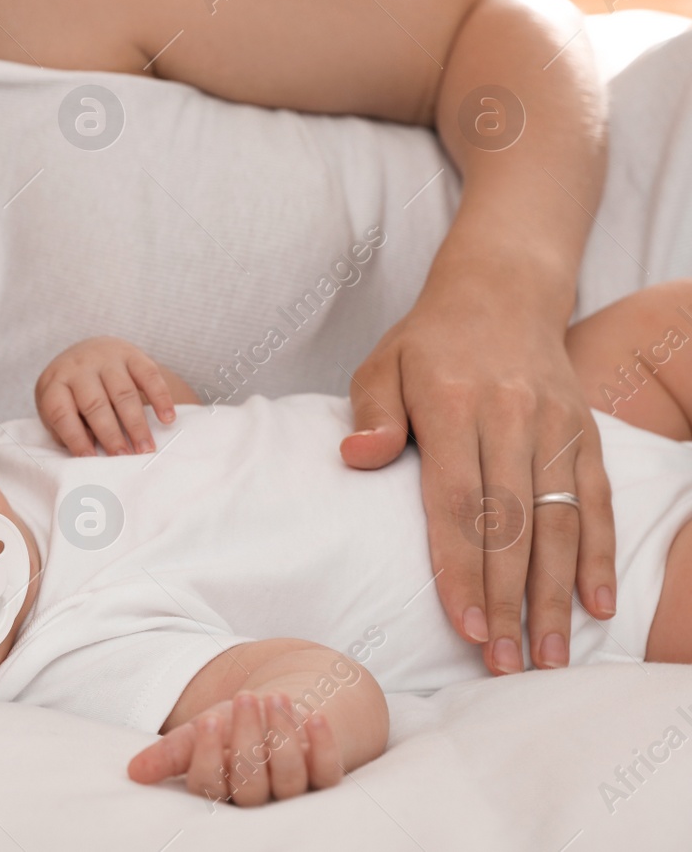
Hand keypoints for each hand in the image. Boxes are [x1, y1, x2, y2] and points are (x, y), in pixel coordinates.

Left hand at [35, 337, 175, 455]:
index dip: (75, 438)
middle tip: (124, 457)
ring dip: (136, 424)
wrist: (87, 353)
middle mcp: (79, 368)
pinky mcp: (132, 354)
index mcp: (55, 383)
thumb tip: (90, 449)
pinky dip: (161, 397)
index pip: (61, 413)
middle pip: (95, 404)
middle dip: (111, 434)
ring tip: (146, 448)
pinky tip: (167, 418)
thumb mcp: (57, 407)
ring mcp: (106, 358)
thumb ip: (66, 429)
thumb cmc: (70, 392)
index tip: (91, 460)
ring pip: (123, 392)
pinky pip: (149, 375)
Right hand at [127, 692, 342, 805]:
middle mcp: (258, 796)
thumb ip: (172, 752)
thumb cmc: (233, 726)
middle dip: (248, 739)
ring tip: (273, 697)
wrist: (278, 711)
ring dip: (281, 735)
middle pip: (250, 784)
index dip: (208, 756)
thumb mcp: (201, 731)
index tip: (208, 719)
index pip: (210, 786)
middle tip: (245, 698)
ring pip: (288, 777)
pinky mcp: (324, 776)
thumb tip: (133, 771)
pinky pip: (327, 772)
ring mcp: (294, 790)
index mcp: (222, 789)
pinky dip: (323, 744)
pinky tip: (315, 717)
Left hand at [340, 269, 615, 676]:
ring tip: (546, 655)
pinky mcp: (585, 434)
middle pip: (512, 524)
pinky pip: (596, 501)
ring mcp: (556, 428)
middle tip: (501, 663)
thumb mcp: (381, 363)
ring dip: (554, 594)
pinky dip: (597, 556)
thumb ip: (371, 413)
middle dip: (507, 599)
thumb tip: (357, 457)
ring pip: (559, 523)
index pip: (458, 500)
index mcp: (455, 405)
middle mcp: (512, 418)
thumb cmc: (427, 342)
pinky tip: (595, 607)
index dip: (461, 566)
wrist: (501, 290)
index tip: (461, 623)